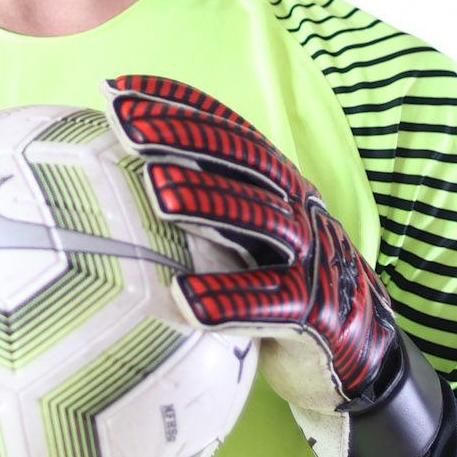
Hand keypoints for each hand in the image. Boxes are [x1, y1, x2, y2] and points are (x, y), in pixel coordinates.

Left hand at [103, 74, 411, 456]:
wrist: (356, 365)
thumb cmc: (277, 301)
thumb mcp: (241, 251)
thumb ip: (196, 223)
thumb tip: (101, 206)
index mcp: (276, 189)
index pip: (226, 135)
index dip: (177, 108)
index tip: (118, 91)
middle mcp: (297, 212)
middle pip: (241, 162)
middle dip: (183, 137)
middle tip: (125, 125)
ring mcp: (313, 259)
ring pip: (262, 221)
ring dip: (208, 203)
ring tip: (155, 192)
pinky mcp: (320, 314)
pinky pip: (274, 303)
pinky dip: (230, 301)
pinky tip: (184, 300)